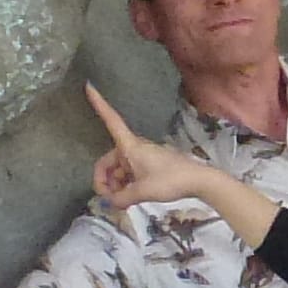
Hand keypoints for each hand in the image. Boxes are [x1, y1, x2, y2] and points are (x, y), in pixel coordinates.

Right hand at [85, 83, 219, 215]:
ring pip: (118, 170)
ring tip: (123, 201)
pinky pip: (129, 173)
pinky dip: (125, 185)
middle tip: (110, 200)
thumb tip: (111, 202)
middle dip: (104, 180)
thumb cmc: (170, 180)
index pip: (111, 120)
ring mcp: (141, 156)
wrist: (198, 180)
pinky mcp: (148, 165)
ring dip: (115, 185)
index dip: (99, 104)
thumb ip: (122, 198)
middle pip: (108, 161)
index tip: (89, 85)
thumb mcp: (142, 192)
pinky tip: (130, 198)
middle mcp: (133, 147)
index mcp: (130, 146)